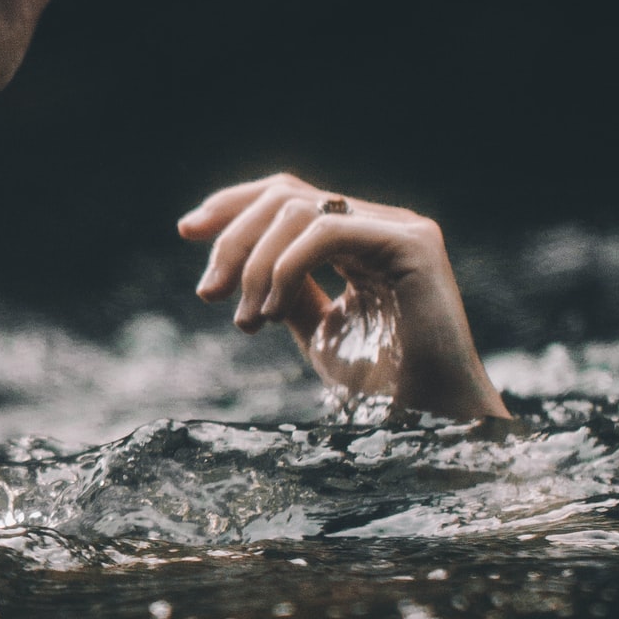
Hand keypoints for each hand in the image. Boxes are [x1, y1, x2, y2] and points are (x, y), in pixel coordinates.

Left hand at [178, 172, 509, 419]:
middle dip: (233, 239)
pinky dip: (284, 267)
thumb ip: (288, 293)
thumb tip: (238, 269)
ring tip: (247, 320)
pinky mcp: (411, 245)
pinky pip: (327, 232)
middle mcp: (381, 225)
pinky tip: (271, 311)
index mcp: (360, 240)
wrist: (431, 423)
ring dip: (254, 264)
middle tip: (208, 293)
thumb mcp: (318, 332)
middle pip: (285, 195)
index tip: (187, 231)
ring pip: (299, 210)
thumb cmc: (382, 389)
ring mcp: (399, 230)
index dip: (233, 207)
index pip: (288, 198)